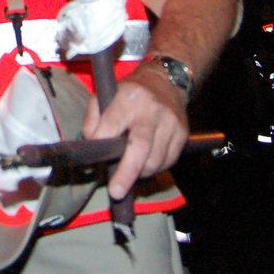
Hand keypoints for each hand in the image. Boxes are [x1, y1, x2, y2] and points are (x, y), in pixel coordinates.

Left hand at [82, 67, 187, 199]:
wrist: (165, 82)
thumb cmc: (129, 93)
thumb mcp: (105, 96)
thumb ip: (93, 119)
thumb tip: (91, 145)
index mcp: (128, 97)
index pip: (112, 126)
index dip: (101, 142)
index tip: (94, 155)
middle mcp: (152, 110)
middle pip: (140, 147)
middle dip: (126, 173)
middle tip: (116, 192)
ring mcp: (170, 123)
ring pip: (155, 160)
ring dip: (139, 172)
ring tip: (129, 170)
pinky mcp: (182, 135)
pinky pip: (167, 161)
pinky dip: (154, 168)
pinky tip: (145, 162)